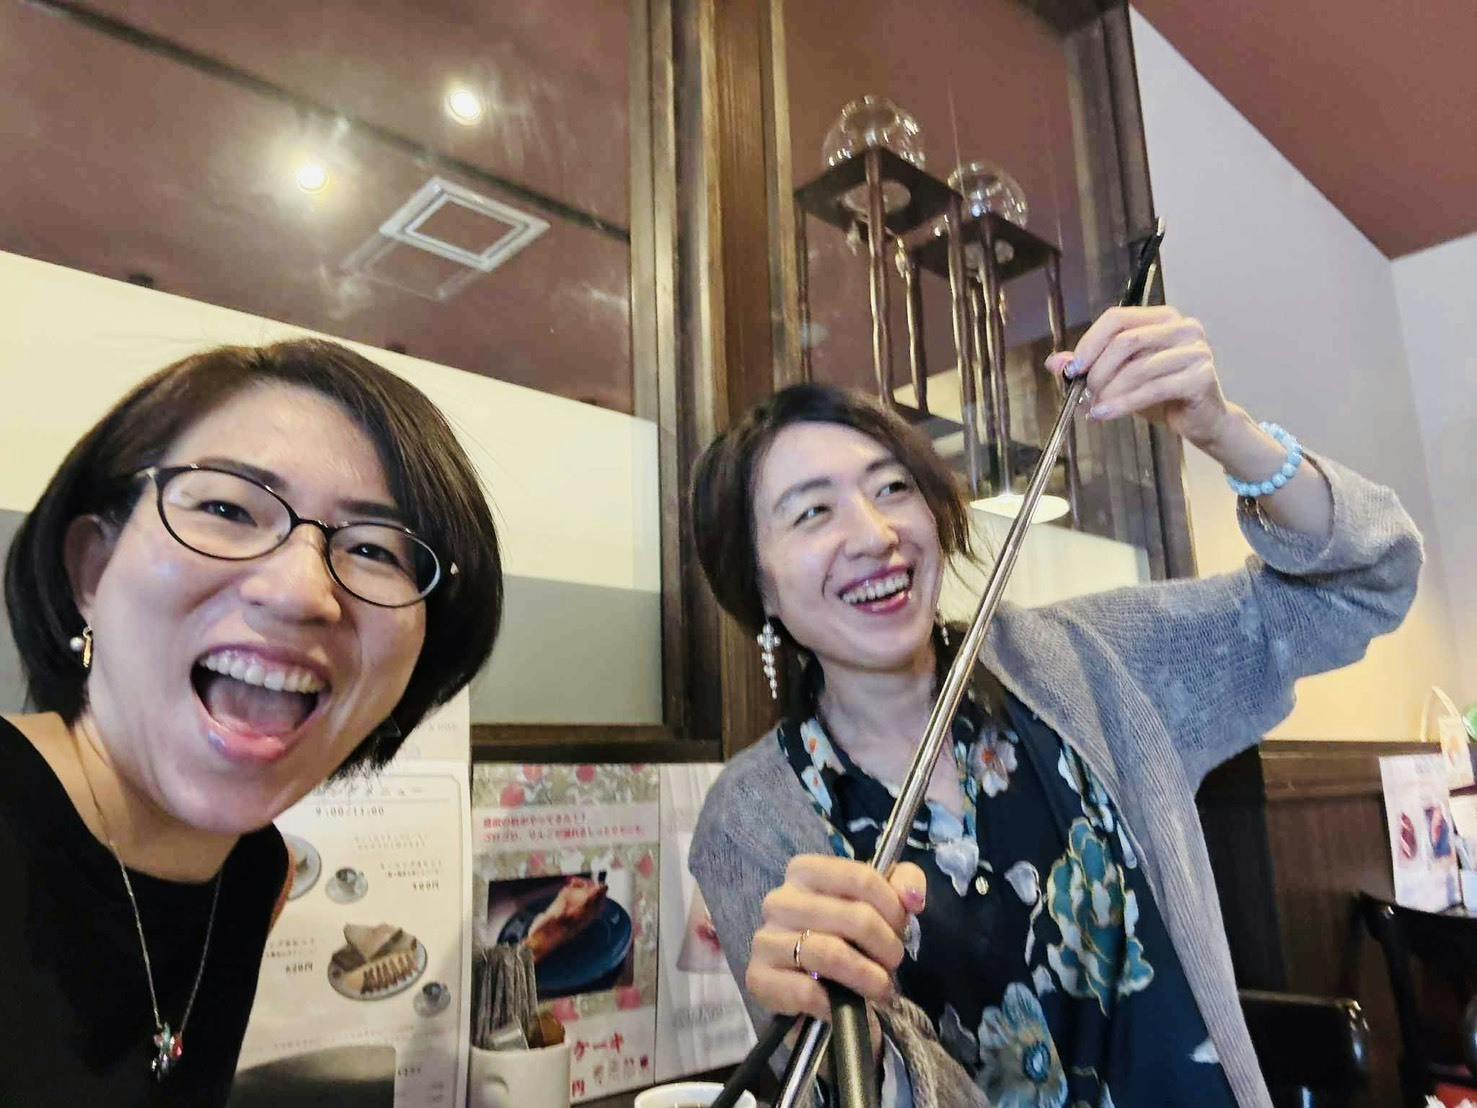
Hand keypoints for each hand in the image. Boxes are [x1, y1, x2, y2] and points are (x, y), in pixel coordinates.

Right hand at [747, 855, 926, 1056]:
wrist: (814, 988)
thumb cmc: (849, 938)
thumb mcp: (879, 903)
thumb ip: (904, 884)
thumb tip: (913, 898)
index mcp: (805, 872)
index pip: (860, 877)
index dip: (892, 907)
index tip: (901, 927)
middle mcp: (779, 900)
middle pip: (855, 917)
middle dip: (887, 947)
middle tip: (893, 964)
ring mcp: (765, 939)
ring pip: (831, 954)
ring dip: (869, 977)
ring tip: (881, 988)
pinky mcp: (759, 978)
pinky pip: (805, 991)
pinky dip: (835, 1006)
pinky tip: (845, 1007)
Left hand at [1044, 305, 1234, 451]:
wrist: (1202, 421)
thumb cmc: (1163, 395)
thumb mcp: (1121, 377)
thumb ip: (1091, 366)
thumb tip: (1055, 363)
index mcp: (1162, 318)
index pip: (1117, 318)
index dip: (1090, 342)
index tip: (1073, 369)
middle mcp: (1183, 327)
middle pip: (1126, 340)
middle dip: (1098, 370)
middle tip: (1085, 392)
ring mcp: (1196, 350)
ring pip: (1138, 367)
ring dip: (1110, 390)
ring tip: (1095, 408)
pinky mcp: (1201, 377)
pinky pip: (1153, 389)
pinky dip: (1124, 403)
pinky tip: (1106, 414)